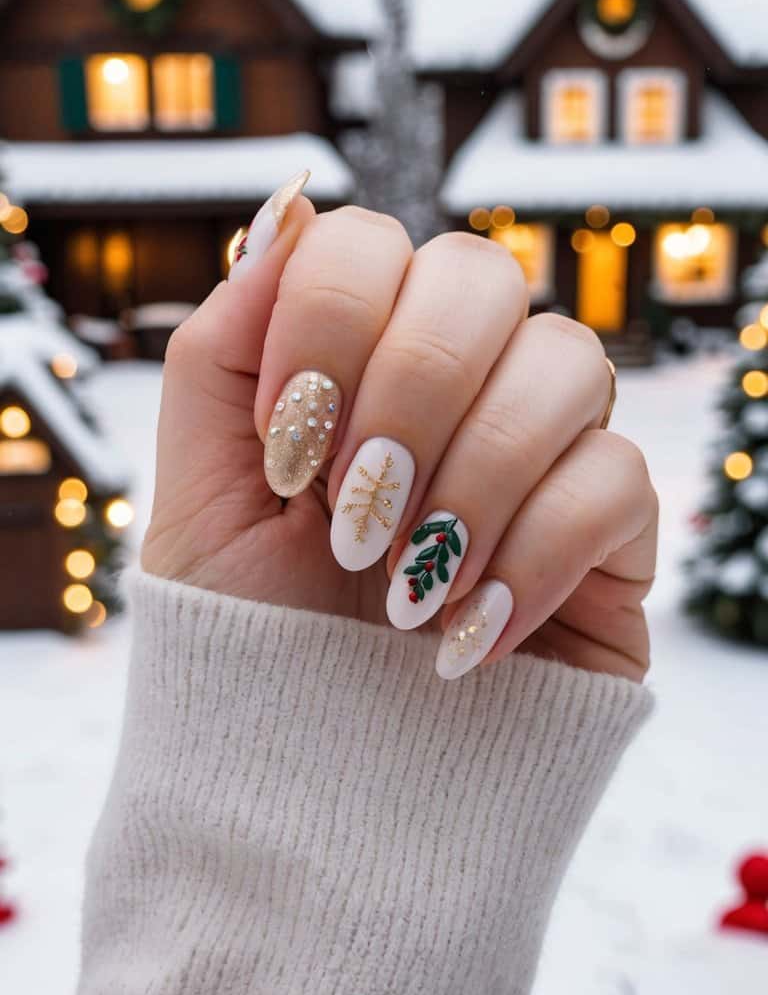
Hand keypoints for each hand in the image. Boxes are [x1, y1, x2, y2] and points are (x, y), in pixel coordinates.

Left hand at [141, 192, 656, 680]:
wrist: (319, 792)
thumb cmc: (253, 638)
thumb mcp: (200, 492)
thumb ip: (223, 345)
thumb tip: (289, 202)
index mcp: (360, 357)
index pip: (372, 244)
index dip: (327, 323)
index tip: (285, 450)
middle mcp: (460, 385)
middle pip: (481, 277)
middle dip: (406, 393)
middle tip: (347, 515)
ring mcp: (542, 452)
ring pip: (567, 365)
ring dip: (470, 480)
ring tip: (397, 589)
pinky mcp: (609, 537)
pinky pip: (616, 483)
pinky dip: (528, 560)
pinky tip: (462, 637)